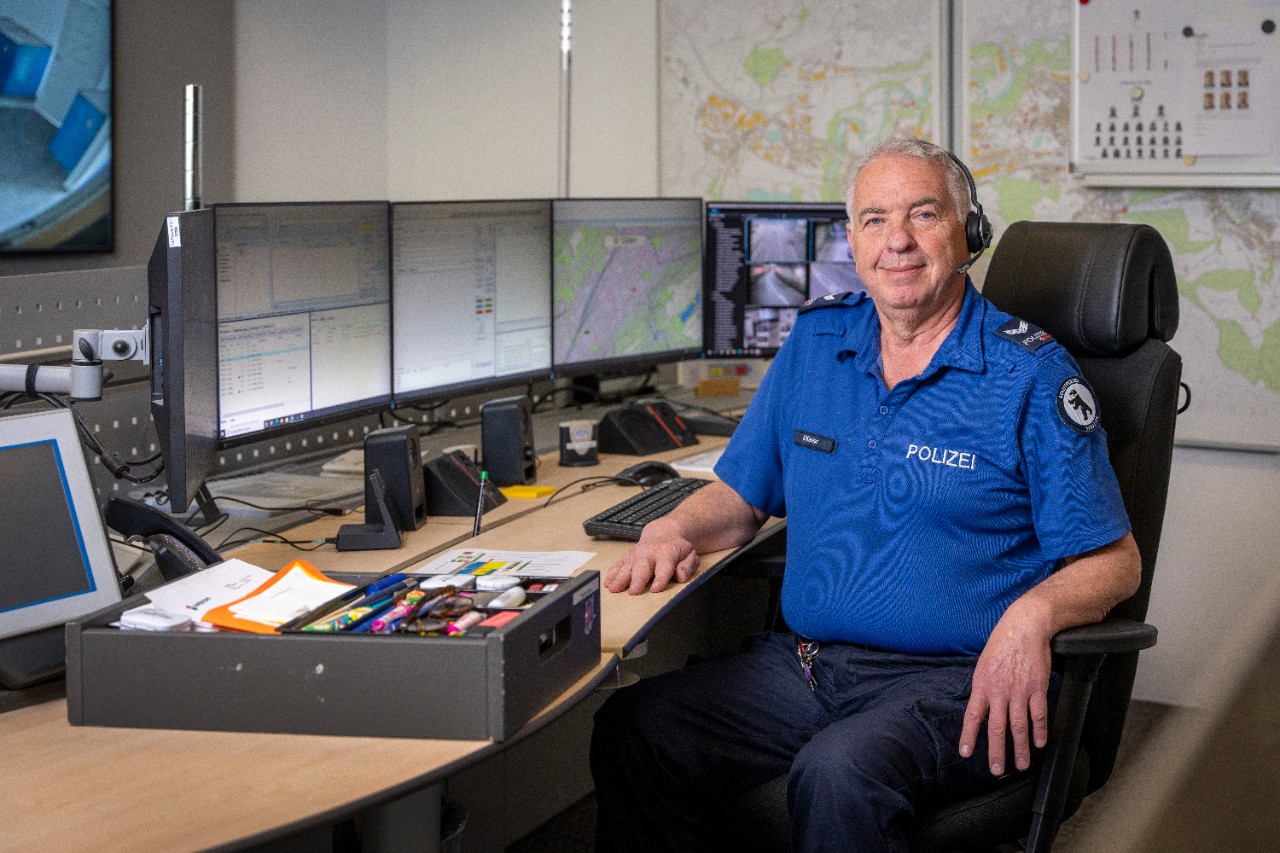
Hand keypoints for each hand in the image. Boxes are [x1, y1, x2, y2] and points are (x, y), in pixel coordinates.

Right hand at [604, 528, 699, 594]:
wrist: (663, 533)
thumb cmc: (676, 548)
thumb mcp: (690, 555)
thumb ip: (687, 566)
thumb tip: (680, 576)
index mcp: (666, 554)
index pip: (664, 568)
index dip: (660, 578)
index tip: (655, 589)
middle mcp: (649, 554)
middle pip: (642, 568)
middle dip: (637, 579)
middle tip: (633, 591)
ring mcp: (636, 555)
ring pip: (627, 566)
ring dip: (620, 578)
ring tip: (614, 588)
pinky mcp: (627, 557)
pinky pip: (618, 565)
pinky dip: (612, 573)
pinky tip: (608, 582)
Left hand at [958, 602, 1052, 775]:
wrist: (1024, 627)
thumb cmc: (1002, 643)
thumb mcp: (983, 664)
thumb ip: (983, 687)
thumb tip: (980, 707)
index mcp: (982, 684)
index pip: (972, 716)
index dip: (969, 736)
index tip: (965, 752)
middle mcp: (999, 691)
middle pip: (997, 728)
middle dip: (997, 752)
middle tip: (997, 770)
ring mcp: (1019, 691)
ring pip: (1019, 726)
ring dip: (1021, 748)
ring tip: (1022, 765)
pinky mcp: (1037, 688)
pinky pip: (1039, 714)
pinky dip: (1040, 731)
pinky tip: (1040, 743)